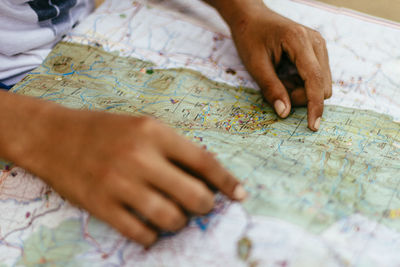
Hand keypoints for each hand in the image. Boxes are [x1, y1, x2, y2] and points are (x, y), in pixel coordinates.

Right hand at [8, 103, 245, 246]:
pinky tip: (151, 228)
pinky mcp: (100, 205)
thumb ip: (174, 149)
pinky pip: (139, 233)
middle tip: (202, 206)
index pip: (203, 161)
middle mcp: (139, 157)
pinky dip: (152, 236)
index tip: (241, 195)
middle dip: (205, 206)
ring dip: (180, 223)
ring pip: (170, 218)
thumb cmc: (105, 130)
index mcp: (154, 132)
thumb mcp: (143, 126)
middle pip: (193, 195)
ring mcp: (119, 183)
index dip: (226, 181)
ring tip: (176, 217)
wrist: (54, 136)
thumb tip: (208, 177)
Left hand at [215, 0, 331, 130]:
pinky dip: (301, 85)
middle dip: (301, 97)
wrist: (251, 17)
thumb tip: (285, 113)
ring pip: (321, 84)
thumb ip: (271, 89)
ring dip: (301, 91)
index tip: (312, 126)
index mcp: (300, 41)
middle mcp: (316, 42)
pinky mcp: (316, 52)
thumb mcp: (255, 65)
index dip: (315, 105)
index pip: (315, 80)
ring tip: (279, 80)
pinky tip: (285, 77)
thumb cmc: (250, 37)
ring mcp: (319, 46)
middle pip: (322, 85)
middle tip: (277, 90)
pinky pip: (316, 78)